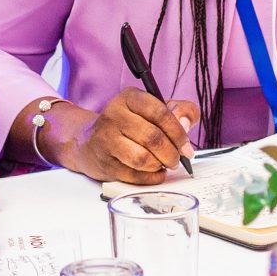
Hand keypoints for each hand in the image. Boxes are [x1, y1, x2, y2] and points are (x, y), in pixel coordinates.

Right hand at [58, 90, 198, 184]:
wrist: (90, 142)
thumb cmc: (130, 125)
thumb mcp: (155, 109)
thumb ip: (179, 111)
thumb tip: (186, 124)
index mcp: (129, 98)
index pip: (160, 112)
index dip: (178, 131)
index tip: (186, 145)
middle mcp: (114, 115)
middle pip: (153, 138)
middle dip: (172, 153)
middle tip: (177, 159)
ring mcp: (106, 139)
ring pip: (143, 158)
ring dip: (160, 165)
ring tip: (164, 164)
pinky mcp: (104, 162)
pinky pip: (134, 175)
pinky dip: (150, 178)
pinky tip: (154, 173)